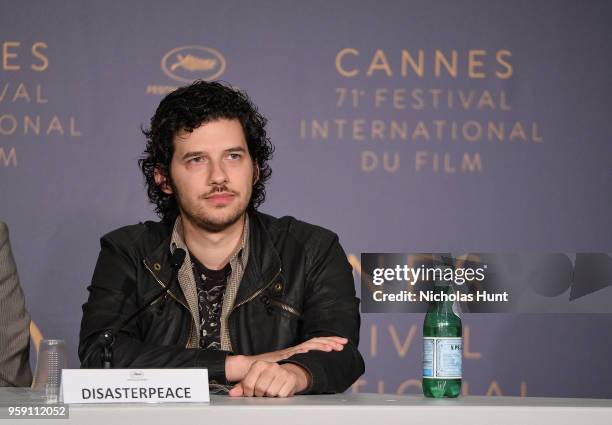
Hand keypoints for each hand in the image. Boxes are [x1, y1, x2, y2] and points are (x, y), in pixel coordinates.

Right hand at [225, 336, 346, 381]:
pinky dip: (307, 350)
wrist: (252, 366)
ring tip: (334, 347)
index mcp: (298, 350)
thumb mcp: (287, 366)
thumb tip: (308, 367)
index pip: (316, 343)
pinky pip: (298, 351)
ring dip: (323, 345)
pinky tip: (315, 350)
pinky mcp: (285, 355)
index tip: (341, 343)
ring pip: (310, 344)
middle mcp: (296, 349)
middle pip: (316, 341)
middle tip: (344, 342)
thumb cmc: (269, 368)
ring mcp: (291, 351)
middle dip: (331, 341)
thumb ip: (297, 365)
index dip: (329, 342)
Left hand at [228, 361, 309, 396]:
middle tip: (263, 392)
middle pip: (260, 389)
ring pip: (270, 393)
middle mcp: (271, 366)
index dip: (249, 392)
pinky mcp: (290, 379)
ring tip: (271, 390)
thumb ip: (242, 386)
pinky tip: (279, 390)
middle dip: (260, 394)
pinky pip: (281, 395)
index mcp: (259, 364)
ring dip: (270, 396)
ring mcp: (282, 372)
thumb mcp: (254, 379)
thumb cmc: (268, 377)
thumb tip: (232, 393)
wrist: (287, 373)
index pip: (248, 384)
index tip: (252, 392)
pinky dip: (279, 396)